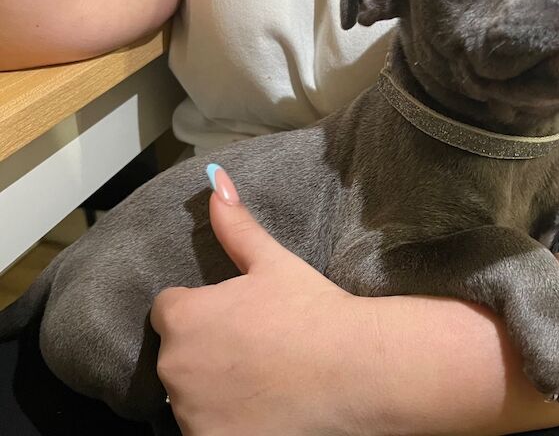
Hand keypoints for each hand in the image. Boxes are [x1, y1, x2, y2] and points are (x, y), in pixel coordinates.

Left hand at [150, 166, 379, 435]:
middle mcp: (175, 366)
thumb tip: (215, 181)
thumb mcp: (273, 262)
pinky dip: (225, 424)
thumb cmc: (313, 311)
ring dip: (213, 391)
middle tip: (256, 350)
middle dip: (205, 353)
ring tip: (264, 381)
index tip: (237, 320)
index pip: (169, 311)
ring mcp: (190, 412)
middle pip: (178, 356)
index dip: (203, 313)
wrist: (354, 369)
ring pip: (192, 397)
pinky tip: (263, 410)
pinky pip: (206, 430)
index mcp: (183, 316)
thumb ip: (236, 225)